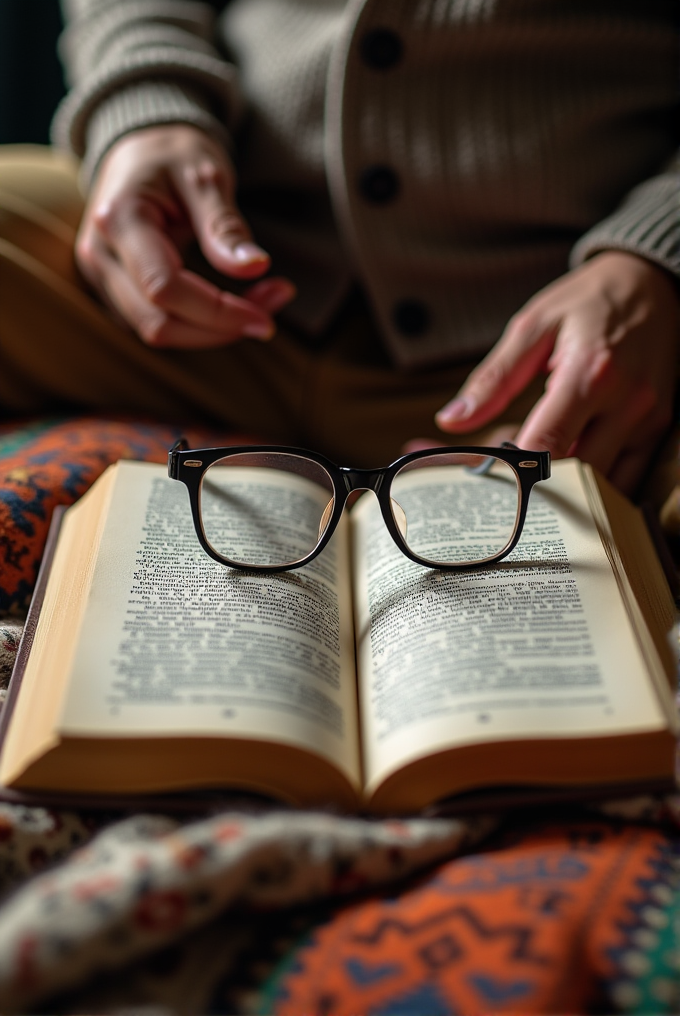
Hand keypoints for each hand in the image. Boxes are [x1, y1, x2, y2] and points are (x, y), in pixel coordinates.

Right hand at [75, 124, 294, 347]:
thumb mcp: (205, 175)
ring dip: (211, 332)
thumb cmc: (172, 153)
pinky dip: (197, 325)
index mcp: (118, 219)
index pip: (165, 289)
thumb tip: (255, 267)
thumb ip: (225, 225)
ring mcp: (101, 277)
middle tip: (270, 309)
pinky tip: (228, 307)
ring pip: (158, 332)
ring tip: (258, 305)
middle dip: (220, 328)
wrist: (136, 147)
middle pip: (159, 323)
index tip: (266, 317)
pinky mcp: (114, 291)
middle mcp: (99, 254)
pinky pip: (157, 324)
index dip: (218, 313)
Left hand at [435, 252, 679, 491]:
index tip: (481, 481)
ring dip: (562, 492)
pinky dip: (590, 488)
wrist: (655, 284)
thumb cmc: (589, 301)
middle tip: (497, 487)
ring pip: (599, 487)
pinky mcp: (657, 431)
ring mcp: (647, 421)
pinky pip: (624, 480)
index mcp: (590, 372)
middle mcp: (627, 403)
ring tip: (528, 480)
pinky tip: (562, 478)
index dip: (511, 472)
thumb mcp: (533, 327)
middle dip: (532, 488)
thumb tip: (452, 419)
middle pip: (573, 475)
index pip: (546, 445)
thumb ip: (493, 379)